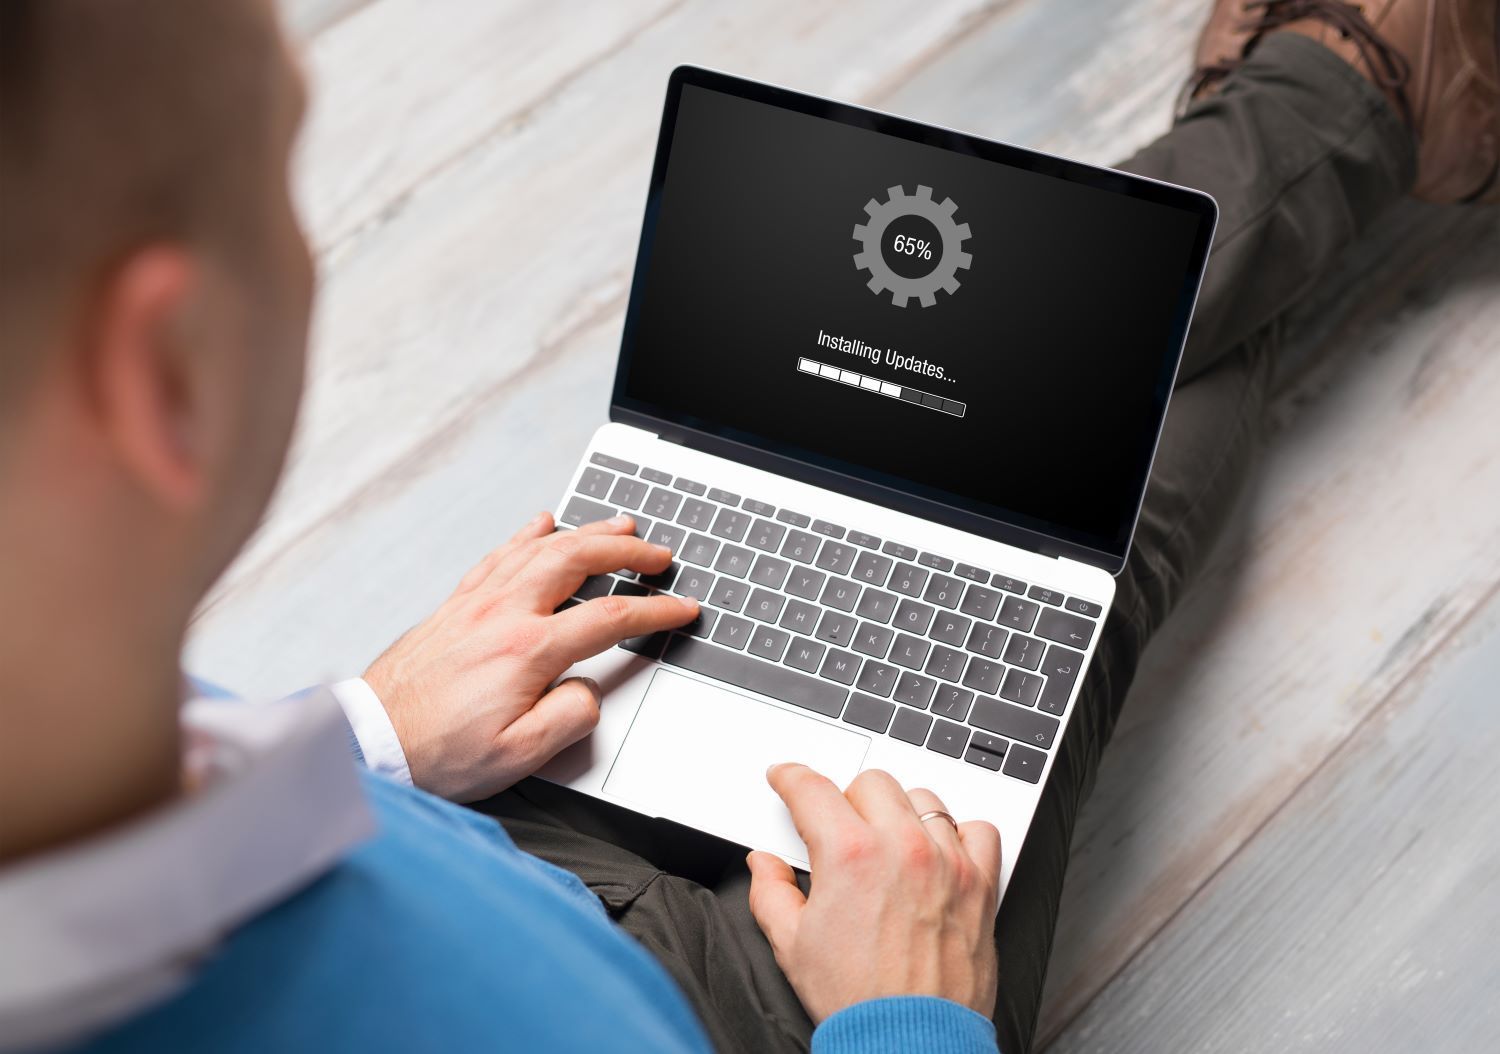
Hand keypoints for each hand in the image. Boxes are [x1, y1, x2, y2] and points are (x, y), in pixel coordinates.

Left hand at [364, 511, 697, 801]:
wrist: (369, 741)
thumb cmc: (436, 753)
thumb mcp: (518, 756)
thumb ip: (568, 718)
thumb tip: (590, 690)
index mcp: (526, 651)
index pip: (609, 619)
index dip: (654, 611)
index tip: (680, 608)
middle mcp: (501, 615)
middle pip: (577, 560)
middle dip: (626, 551)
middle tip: (658, 554)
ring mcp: (475, 605)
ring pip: (540, 549)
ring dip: (585, 533)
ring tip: (618, 527)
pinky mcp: (454, 607)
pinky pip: (498, 556)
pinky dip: (526, 535)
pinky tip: (540, 524)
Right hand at [746, 764, 1000, 1022]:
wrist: (911, 1041)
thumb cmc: (858, 1001)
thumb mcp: (791, 945)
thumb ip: (771, 893)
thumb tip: (765, 866)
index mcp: (849, 854)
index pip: (812, 789)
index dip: (791, 777)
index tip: (787, 778)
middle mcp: (901, 847)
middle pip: (871, 782)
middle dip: (847, 798)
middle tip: (839, 828)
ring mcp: (946, 862)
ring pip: (923, 799)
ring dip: (900, 813)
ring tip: (888, 842)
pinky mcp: (980, 884)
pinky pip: (978, 830)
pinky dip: (959, 834)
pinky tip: (940, 852)